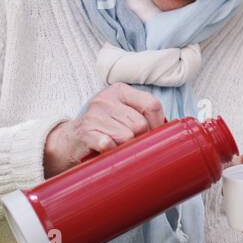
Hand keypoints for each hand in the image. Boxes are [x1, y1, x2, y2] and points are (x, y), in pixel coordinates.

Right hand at [44, 83, 165, 176]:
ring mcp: (94, 114)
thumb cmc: (105, 128)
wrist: (71, 140)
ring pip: (127, 137)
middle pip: (141, 125)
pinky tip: (106, 150)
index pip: (152, 105)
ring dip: (125, 148)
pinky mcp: (85, 131)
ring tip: (116, 145)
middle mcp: (106, 99)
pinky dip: (111, 152)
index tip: (154, 135)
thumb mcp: (123, 114)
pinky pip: (109, 145)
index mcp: (120, 90)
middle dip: (140, 139)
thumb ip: (145, 116)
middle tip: (131, 143)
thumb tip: (171, 132)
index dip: (158, 125)